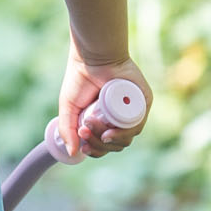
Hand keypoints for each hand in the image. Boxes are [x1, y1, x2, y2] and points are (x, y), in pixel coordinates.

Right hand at [56, 44, 151, 159]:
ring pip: (126, 138)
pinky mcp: (143, 102)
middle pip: (115, 145)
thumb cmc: (80, 78)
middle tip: (83, 131)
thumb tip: (73, 153)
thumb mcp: (68, 108)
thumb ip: (67, 130)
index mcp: (106, 121)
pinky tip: (109, 133)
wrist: (92, 57)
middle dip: (98, 144)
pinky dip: (122, 133)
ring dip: (107, 139)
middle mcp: (121, 118)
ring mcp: (133, 111)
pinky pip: (136, 125)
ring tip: (91, 127)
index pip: (105, 145)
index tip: (83, 147)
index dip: (95, 150)